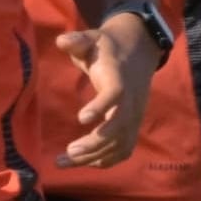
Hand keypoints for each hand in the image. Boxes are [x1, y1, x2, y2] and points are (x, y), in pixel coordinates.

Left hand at [55, 13, 160, 167]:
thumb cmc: (108, 48)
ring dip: (93, 156)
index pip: (116, 94)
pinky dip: (105, 160)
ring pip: (119, 143)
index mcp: (120, 78)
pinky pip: (122, 150)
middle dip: (95, 142)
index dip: (101, 106)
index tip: (80, 119)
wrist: (138, 52)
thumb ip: (77, 40)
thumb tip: (62, 41)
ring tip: (62, 162)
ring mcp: (134, 116)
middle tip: (69, 152)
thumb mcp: (93, 38)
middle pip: (119, 127)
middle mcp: (131, 101)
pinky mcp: (132, 126)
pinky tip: (82, 163)